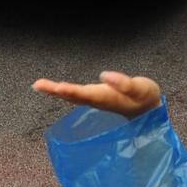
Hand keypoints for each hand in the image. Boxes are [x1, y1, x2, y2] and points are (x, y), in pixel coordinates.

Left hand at [32, 71, 162, 119]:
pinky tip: (53, 87)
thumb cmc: (144, 98)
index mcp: (108, 98)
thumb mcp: (141, 89)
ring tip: (39, 85)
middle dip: (56, 91)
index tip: (59, 87)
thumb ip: (125, 84)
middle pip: (73, 96)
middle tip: (39, 85)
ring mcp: (95, 99)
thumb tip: (106, 76)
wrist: (148, 110)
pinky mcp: (94, 96)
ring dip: (55, 91)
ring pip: (72, 96)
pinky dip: (63, 90)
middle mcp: (98, 100)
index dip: (72, 91)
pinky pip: (75, 94)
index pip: (87, 95)